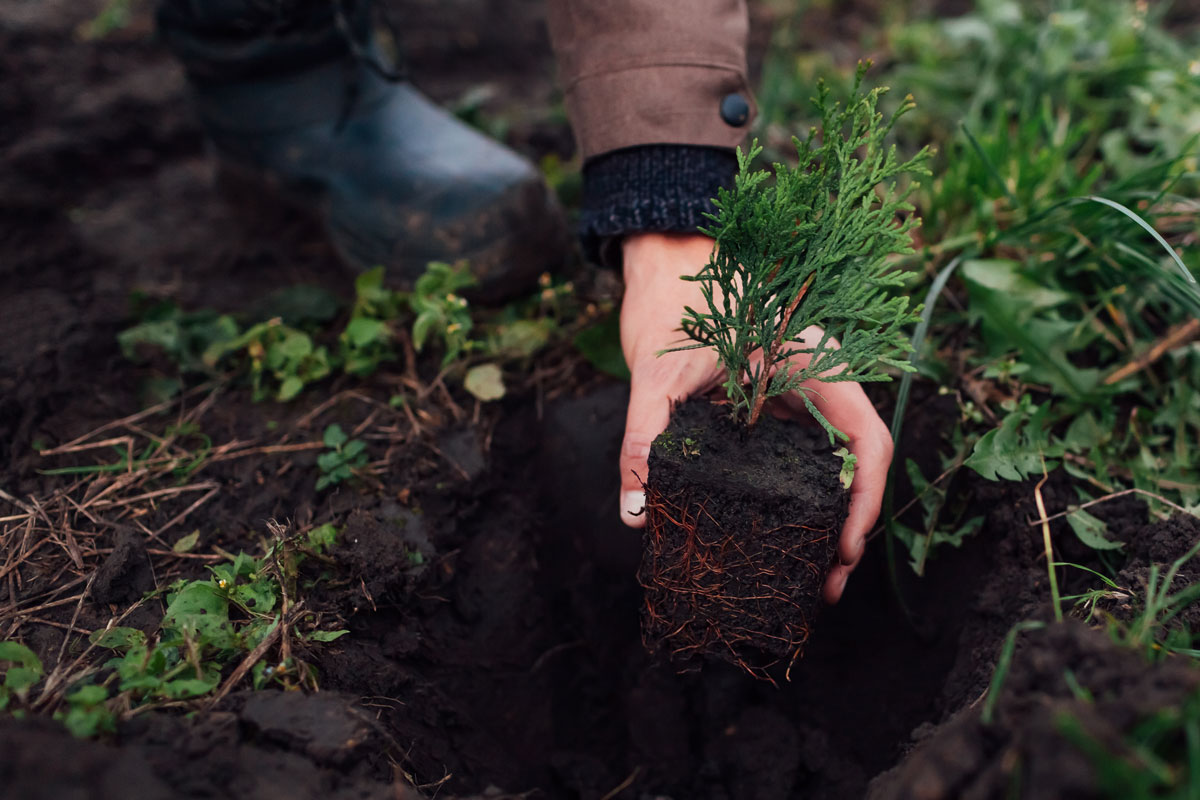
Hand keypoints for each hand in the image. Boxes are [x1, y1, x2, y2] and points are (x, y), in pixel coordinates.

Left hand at [618, 231, 892, 602]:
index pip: (867, 438)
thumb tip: (638, 513)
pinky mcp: (779, 414)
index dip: (865, 499)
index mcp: (815, 364)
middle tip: (826, 585)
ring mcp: (802, 401)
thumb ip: (645, 436)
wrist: (664, 273)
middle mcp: (819, 385)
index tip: (843, 548)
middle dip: (850, 529)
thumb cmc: (672, 308)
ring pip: (836, 469)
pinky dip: (801, 504)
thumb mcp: (656, 373)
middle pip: (858, 466)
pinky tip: (783, 540)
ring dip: (829, 524)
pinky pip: (804, 463)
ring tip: (811, 580)